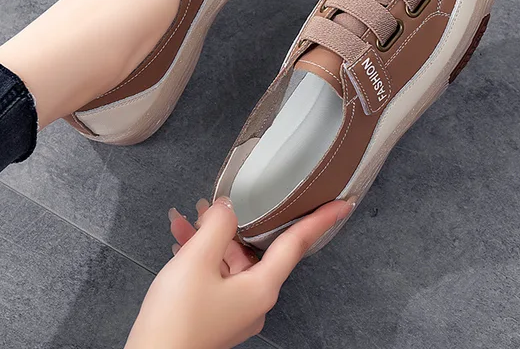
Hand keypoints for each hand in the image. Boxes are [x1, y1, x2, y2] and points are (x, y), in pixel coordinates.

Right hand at [125, 196, 355, 348]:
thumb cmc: (177, 315)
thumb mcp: (197, 260)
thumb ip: (218, 225)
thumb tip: (228, 207)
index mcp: (262, 287)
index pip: (296, 245)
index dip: (319, 221)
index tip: (341, 205)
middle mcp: (255, 300)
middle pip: (254, 250)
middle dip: (233, 223)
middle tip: (213, 202)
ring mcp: (235, 311)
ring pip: (229, 262)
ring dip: (209, 239)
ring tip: (185, 217)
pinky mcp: (216, 317)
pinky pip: (215, 277)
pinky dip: (200, 257)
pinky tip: (179, 241)